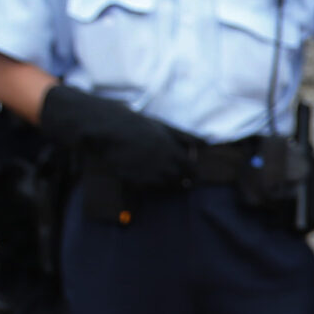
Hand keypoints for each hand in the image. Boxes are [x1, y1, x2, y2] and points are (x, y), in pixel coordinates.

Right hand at [38, 84, 190, 192]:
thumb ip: (185, 137)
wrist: (106, 129)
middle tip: (173, 172)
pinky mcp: (135, 182)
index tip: (190, 172)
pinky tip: (143, 172)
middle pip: (181, 181)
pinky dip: (149, 184)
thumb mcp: (163, 127)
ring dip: (166, 182)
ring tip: (156, 169)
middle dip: (181, 179)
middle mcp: (164, 166)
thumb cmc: (136, 125)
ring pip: (166, 186)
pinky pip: (148, 188)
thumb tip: (206, 143)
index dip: (192, 172)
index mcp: (174, 152)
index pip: (193, 171)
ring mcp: (149, 176)